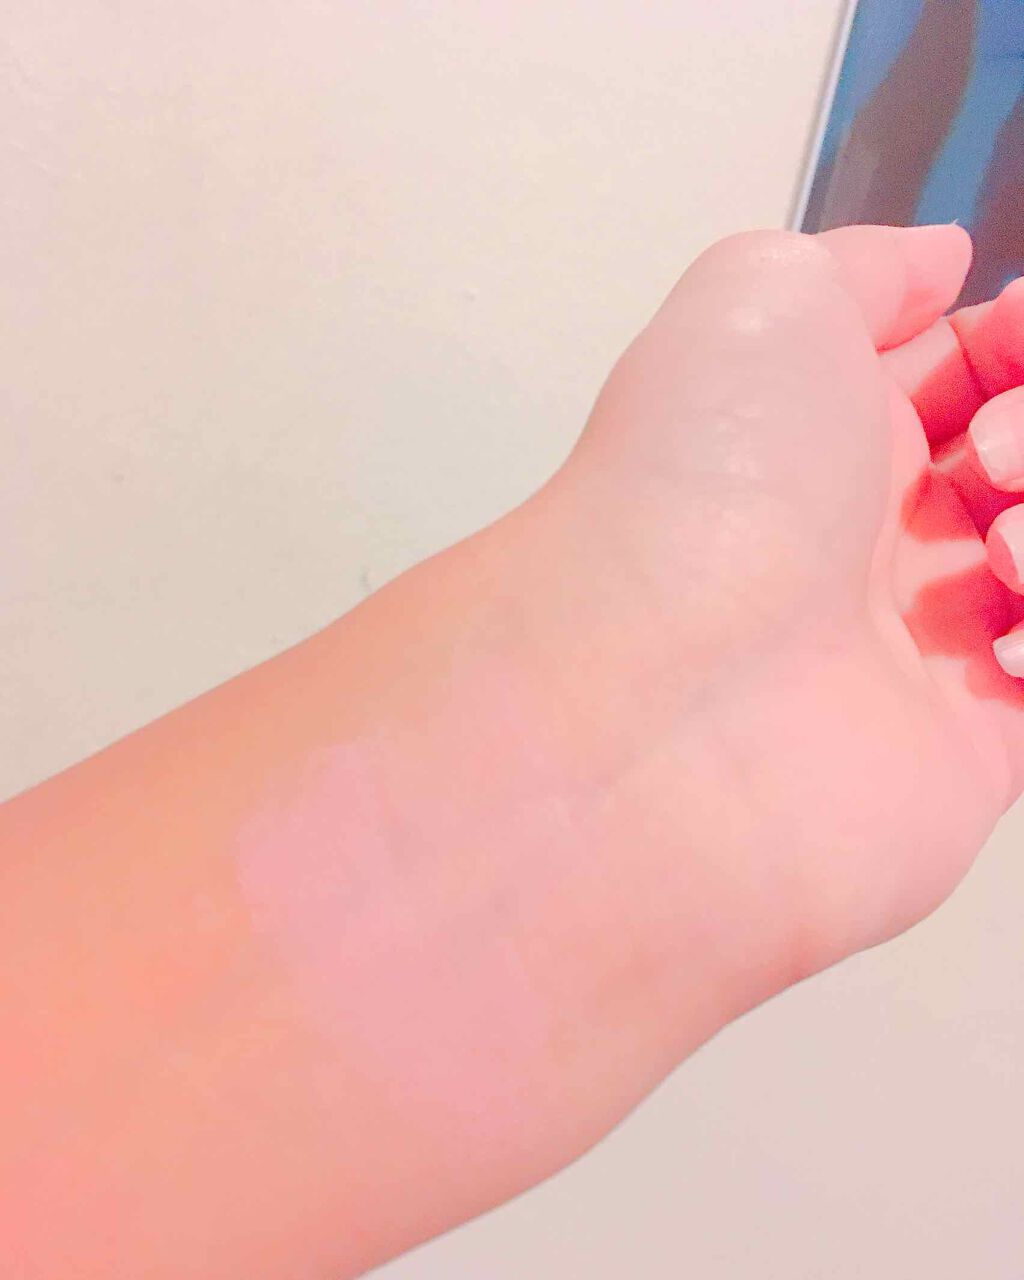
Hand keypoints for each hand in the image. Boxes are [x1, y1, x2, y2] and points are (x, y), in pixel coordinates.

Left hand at [516, 224, 1023, 1032]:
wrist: (656, 688)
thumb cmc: (704, 478)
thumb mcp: (762, 300)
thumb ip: (862, 268)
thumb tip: (944, 258)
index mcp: (834, 433)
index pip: (974, 370)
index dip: (1013, 341)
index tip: (1011, 331)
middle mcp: (879, 536)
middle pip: (1020, 456)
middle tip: (988, 456)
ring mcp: (924, 646)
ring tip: (996, 549)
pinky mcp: (967, 752)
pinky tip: (1004, 635)